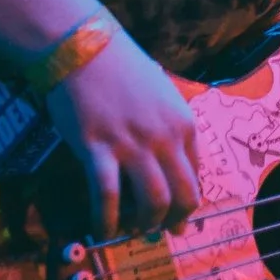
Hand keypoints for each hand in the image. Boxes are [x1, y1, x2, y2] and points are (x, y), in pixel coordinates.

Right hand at [43, 30, 201, 237]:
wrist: (83, 47)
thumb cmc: (120, 68)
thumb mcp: (159, 95)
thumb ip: (169, 127)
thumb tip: (169, 164)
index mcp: (183, 123)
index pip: (196, 176)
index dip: (188, 203)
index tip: (177, 218)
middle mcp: (164, 137)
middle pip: (183, 196)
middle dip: (174, 222)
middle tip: (160, 232)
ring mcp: (132, 144)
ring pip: (153, 202)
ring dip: (145, 224)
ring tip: (132, 231)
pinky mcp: (98, 148)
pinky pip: (108, 196)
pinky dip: (106, 220)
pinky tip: (102, 230)